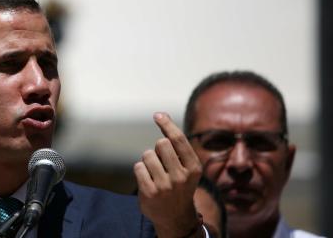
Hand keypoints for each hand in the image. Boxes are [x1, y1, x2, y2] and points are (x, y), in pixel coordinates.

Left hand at [134, 112, 202, 237]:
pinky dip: (141, 171)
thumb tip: (162, 115)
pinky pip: (138, 167)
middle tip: (162, 163)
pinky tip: (148, 181)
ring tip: (156, 174)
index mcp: (194, 168)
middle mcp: (181, 177)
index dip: (167, 124)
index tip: (157, 115)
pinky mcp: (149, 192)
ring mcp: (165, 186)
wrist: (175, 218)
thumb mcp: (186, 167)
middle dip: (158, 149)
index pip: (178, 139)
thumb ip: (177, 145)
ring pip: (147, 155)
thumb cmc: (179, 185)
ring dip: (148, 161)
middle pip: (161, 144)